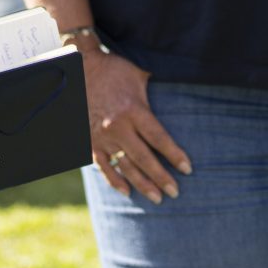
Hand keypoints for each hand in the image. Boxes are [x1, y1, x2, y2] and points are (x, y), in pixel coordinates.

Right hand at [83, 49, 191, 201]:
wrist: (80, 69)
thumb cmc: (115, 70)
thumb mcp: (140, 76)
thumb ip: (158, 90)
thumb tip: (183, 89)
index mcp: (134, 110)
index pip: (159, 139)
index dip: (174, 155)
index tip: (187, 169)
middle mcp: (118, 127)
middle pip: (144, 158)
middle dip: (161, 177)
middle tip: (175, 192)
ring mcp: (103, 137)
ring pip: (125, 166)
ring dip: (142, 184)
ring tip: (157, 198)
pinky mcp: (90, 142)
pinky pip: (103, 166)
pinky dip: (115, 181)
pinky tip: (127, 192)